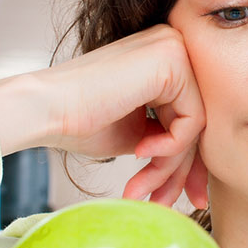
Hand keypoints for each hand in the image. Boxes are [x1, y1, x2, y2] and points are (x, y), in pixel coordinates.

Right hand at [0, 25, 208, 208]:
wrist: (46, 110)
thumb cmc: (80, 121)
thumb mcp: (139, 133)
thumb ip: (171, 140)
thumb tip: (201, 173)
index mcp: (165, 59)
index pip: (191, 116)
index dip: (185, 163)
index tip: (179, 196)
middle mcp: (174, 46)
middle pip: (197, 121)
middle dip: (179, 170)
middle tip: (164, 201)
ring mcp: (175, 49)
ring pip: (195, 125)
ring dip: (169, 165)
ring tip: (142, 186)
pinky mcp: (172, 61)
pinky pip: (192, 120)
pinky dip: (170, 146)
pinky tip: (140, 150)